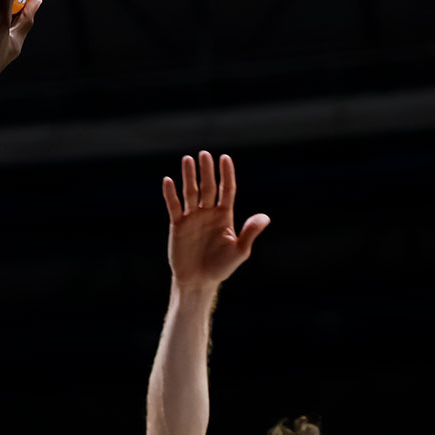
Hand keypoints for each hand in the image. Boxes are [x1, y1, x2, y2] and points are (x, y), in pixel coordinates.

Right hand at [163, 151, 268, 290]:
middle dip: (206, 170)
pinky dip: (170, 194)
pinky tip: (168, 181)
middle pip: (208, 187)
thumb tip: (265, 217)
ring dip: (189, 176)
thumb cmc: (221, 267)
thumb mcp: (239, 251)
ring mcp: (192, 218)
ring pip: (191, 192)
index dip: (226, 174)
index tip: (225, 158)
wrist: (198, 281)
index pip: (227, 190)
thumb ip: (250, 233)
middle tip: (204, 154)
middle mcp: (208, 213)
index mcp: (225, 216)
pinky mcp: (177, 225)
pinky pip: (174, 206)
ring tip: (187, 159)